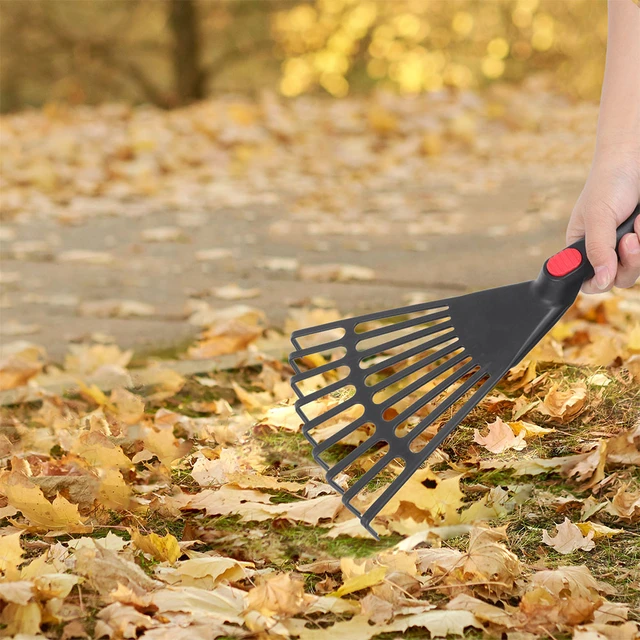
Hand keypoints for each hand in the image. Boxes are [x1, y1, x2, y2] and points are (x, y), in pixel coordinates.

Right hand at [566, 144, 639, 292]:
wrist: (635, 158)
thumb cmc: (609, 182)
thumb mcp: (598, 217)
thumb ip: (598, 249)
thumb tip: (601, 279)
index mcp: (582, 247)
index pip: (586, 279)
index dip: (596, 281)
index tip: (607, 271)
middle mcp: (603, 250)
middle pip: (617, 278)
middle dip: (627, 262)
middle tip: (629, 240)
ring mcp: (625, 247)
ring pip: (636, 268)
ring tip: (639, 223)